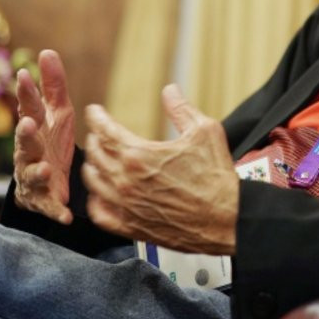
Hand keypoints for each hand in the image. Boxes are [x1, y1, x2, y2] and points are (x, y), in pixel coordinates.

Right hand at [12, 50, 75, 223]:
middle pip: (25, 141)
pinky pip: (49, 206)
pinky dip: (56, 210)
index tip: (23, 76)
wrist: (46, 181)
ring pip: (33, 173)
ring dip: (38, 171)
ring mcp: (34, 176)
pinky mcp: (44, 199)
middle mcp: (29, 151)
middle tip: (28, 124)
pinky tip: (65, 215)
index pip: (29, 107)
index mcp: (34, 126)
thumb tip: (47, 51)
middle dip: (26, 133)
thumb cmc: (51, 139)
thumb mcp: (57, 111)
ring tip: (45, 169)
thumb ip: (52, 85)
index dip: (25, 93)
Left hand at [81, 84, 238, 254]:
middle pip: (95, 154)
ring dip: (92, 166)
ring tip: (97, 159)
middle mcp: (125, 181)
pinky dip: (95, 201)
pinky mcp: (131, 227)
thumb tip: (169, 90)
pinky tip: (100, 194)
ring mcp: (126, 206)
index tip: (94, 111)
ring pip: (93, 183)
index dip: (96, 117)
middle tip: (98, 132)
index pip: (104, 130)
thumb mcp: (204, 132)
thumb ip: (181, 109)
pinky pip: (100, 214)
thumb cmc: (216, 177)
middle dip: (94, 138)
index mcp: (139, 155)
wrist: (226, 219)